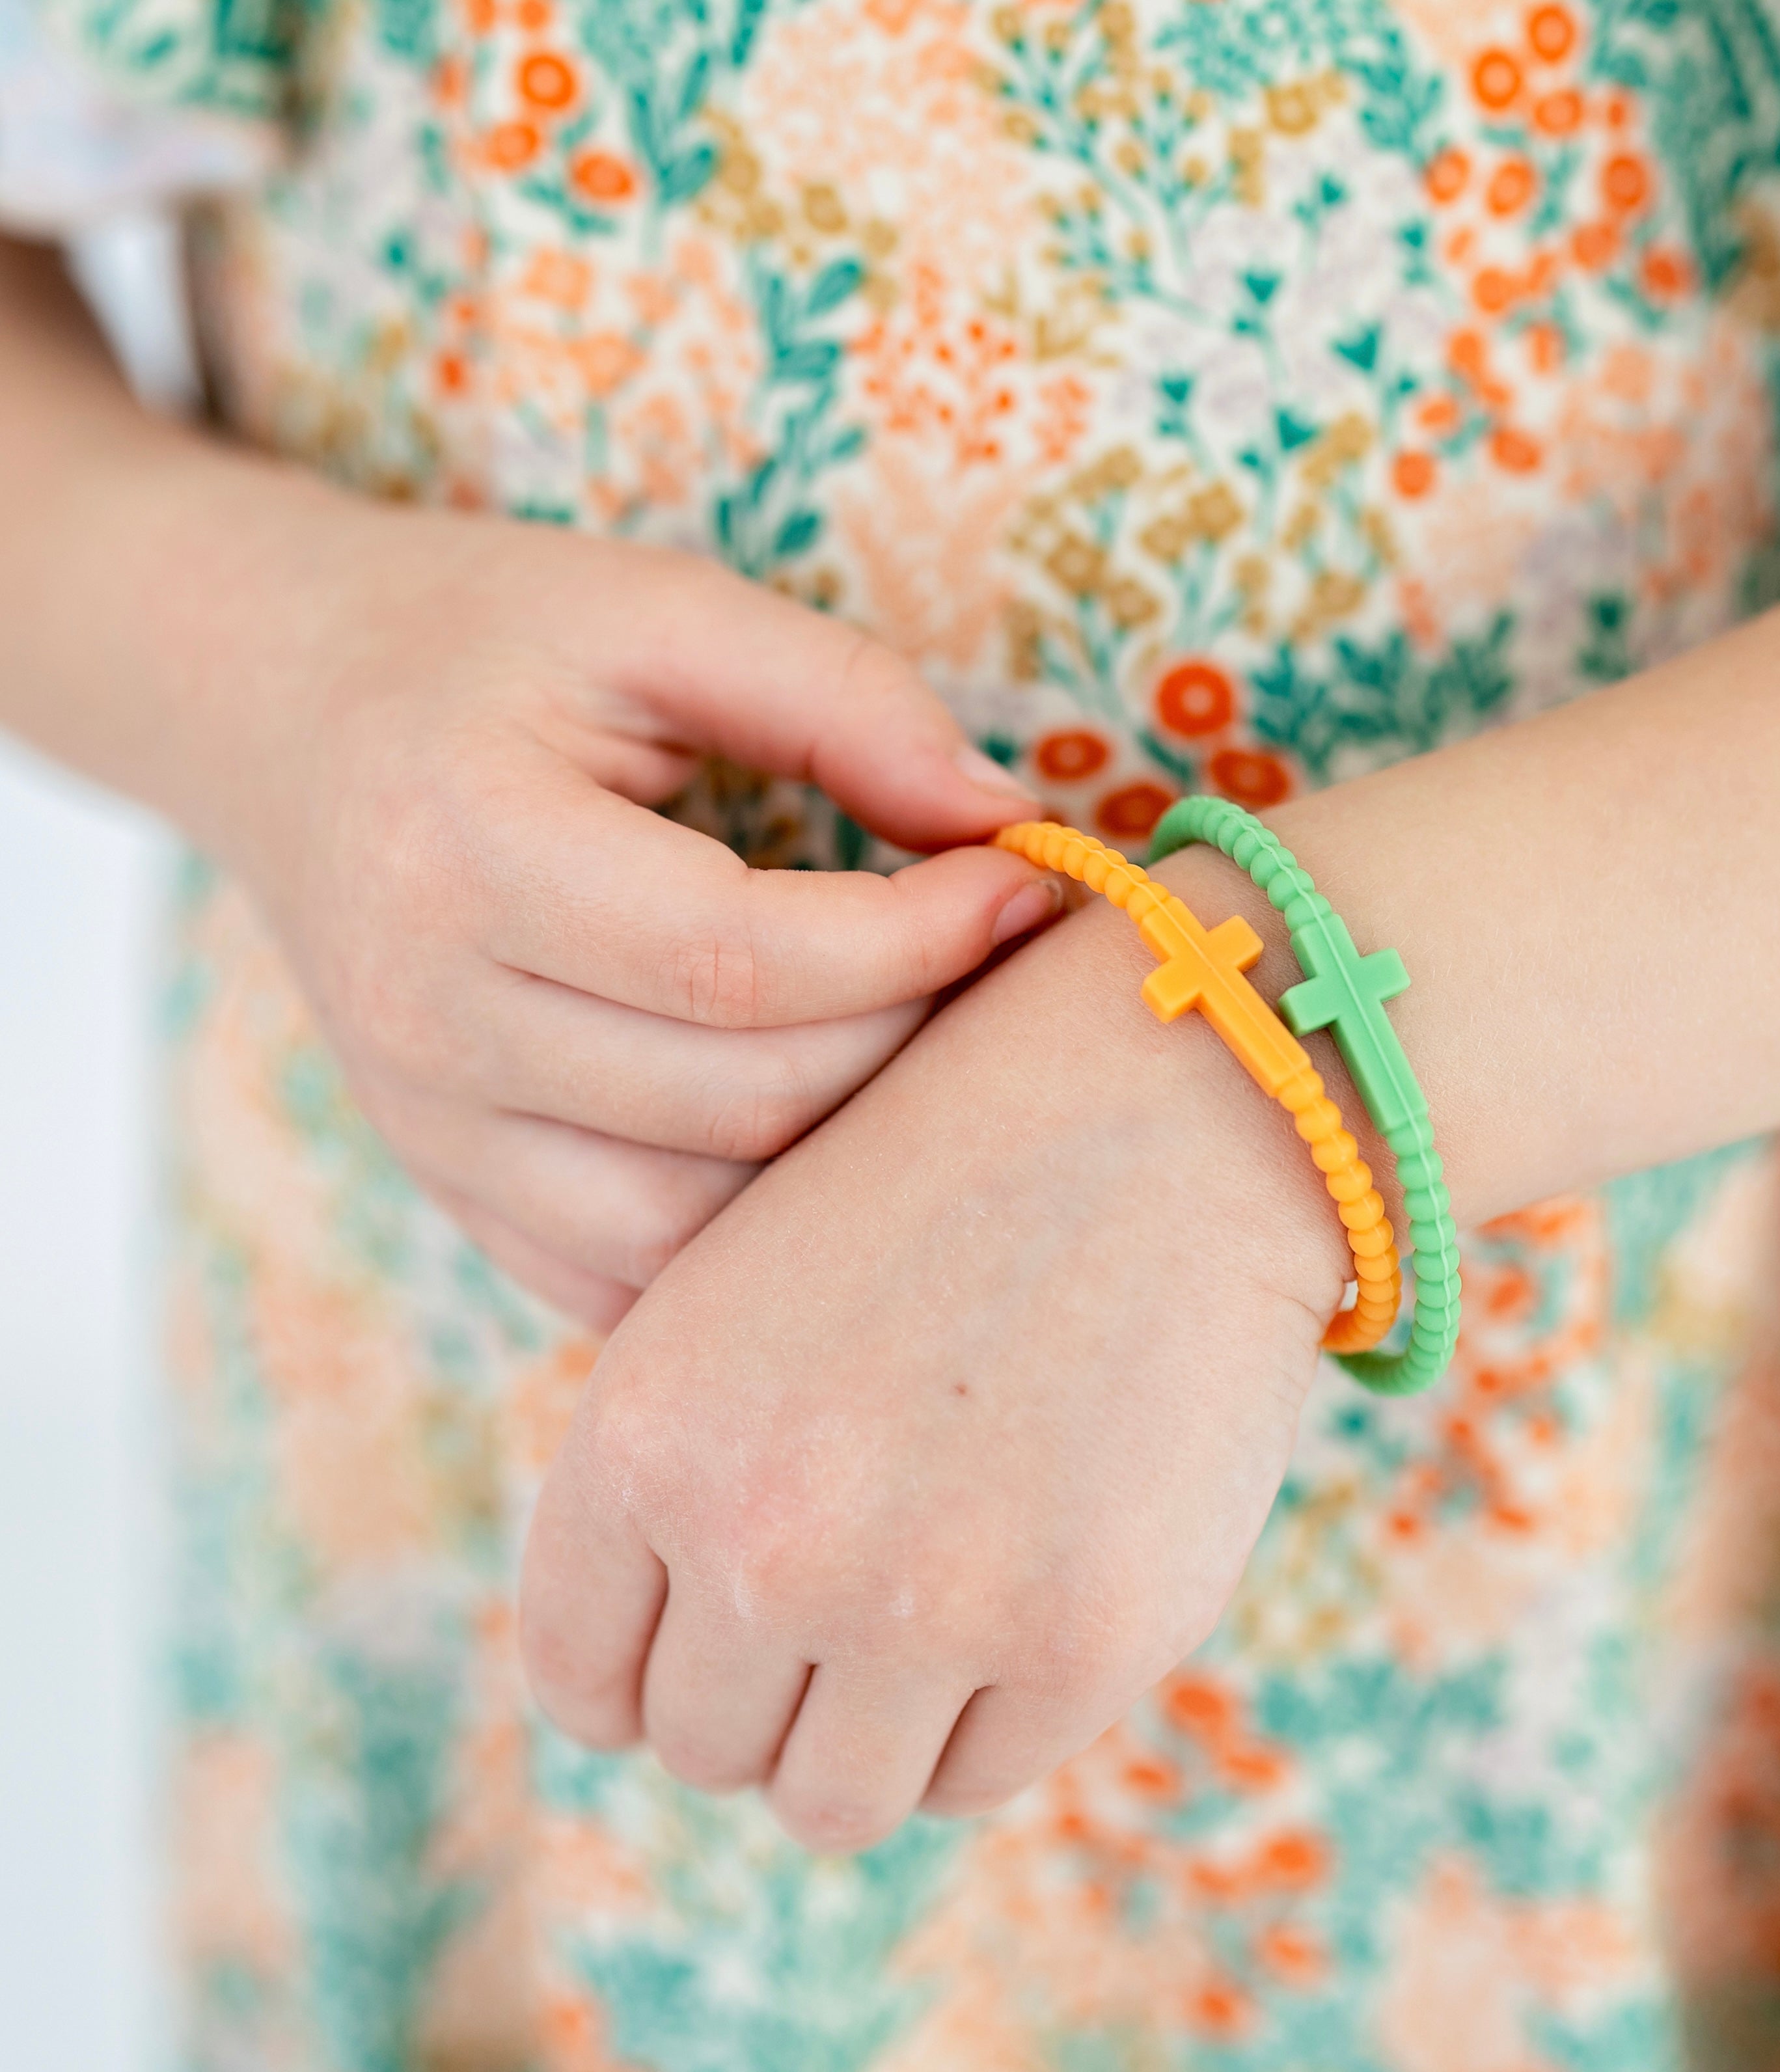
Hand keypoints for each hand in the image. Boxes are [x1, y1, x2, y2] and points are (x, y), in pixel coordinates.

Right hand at [192, 490, 1054, 1326]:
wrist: (281, 717)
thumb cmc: (482, 644)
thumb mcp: (657, 609)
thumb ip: (844, 699)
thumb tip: (1009, 822)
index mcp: (460, 847)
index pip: (739, 960)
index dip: (920, 939)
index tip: (1024, 881)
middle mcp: (423, 1017)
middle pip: (740, 1100)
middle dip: (912, 1037)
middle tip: (991, 958)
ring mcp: (428, 1128)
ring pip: (696, 1225)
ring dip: (846, 1151)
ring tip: (915, 1038)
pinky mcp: (451, 1188)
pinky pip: (630, 1280)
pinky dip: (749, 1236)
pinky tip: (817, 1131)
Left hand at [518, 850, 1356, 1848]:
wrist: (1168, 1100)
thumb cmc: (954, 1184)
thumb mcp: (741, 1291)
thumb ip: (685, 1479)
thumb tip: (665, 1679)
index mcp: (648, 1432)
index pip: (581, 1677)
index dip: (644, 1680)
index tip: (715, 1648)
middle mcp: (762, 1534)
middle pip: (706, 1750)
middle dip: (771, 1697)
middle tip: (857, 1606)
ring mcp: (924, 1599)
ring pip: (832, 1801)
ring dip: (872, 1734)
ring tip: (937, 1620)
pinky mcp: (1084, 1639)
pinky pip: (980, 1776)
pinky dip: (996, 1714)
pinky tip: (1037, 1586)